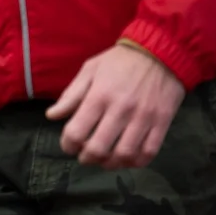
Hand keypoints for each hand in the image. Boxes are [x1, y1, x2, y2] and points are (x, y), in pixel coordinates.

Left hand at [45, 43, 184, 168]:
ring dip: (110, 164)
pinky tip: (127, 159)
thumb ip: (70, 95)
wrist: (162, 50)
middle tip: (85, 156)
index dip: (68, 145)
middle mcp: (121, 109)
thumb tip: (52, 115)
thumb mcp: (90, 70)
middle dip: (87, 158)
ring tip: (104, 160)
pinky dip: (136, 162)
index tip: (69, 146)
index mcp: (99, 96)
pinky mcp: (163, 121)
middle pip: (99, 148)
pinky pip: (149, 151)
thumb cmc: (120, 60)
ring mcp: (144, 117)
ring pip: (124, 154)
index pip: (76, 132)